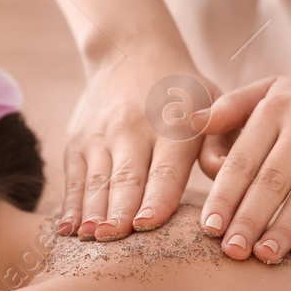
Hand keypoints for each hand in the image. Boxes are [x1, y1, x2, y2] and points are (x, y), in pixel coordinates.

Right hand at [57, 47, 222, 240]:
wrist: (130, 51)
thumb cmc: (183, 92)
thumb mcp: (213, 102)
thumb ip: (221, 139)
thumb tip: (222, 170)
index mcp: (173, 126)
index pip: (164, 168)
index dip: (156, 197)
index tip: (148, 223)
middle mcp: (132, 130)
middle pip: (126, 178)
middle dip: (119, 211)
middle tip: (115, 239)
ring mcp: (101, 137)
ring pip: (96, 181)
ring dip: (92, 213)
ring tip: (90, 239)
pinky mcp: (78, 143)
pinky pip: (73, 178)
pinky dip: (70, 205)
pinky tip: (68, 230)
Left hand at [192, 51, 290, 262]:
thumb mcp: (275, 87)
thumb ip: (231, 107)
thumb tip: (187, 121)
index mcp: (276, 108)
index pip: (244, 160)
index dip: (225, 196)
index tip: (208, 229)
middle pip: (271, 181)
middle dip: (248, 219)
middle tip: (230, 251)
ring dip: (283, 230)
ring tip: (262, 257)